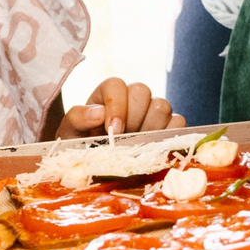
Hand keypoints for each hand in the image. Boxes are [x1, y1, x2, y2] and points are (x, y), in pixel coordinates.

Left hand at [58, 78, 180, 138]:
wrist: (98, 164)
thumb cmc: (82, 144)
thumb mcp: (71, 132)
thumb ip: (78, 117)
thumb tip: (98, 112)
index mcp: (107, 93)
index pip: (116, 85)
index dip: (117, 106)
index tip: (113, 130)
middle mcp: (132, 97)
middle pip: (142, 92)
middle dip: (132, 119)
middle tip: (124, 139)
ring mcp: (153, 111)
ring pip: (162, 106)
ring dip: (149, 129)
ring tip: (136, 145)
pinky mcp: (170, 126)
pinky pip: (178, 123)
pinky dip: (168, 137)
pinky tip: (152, 148)